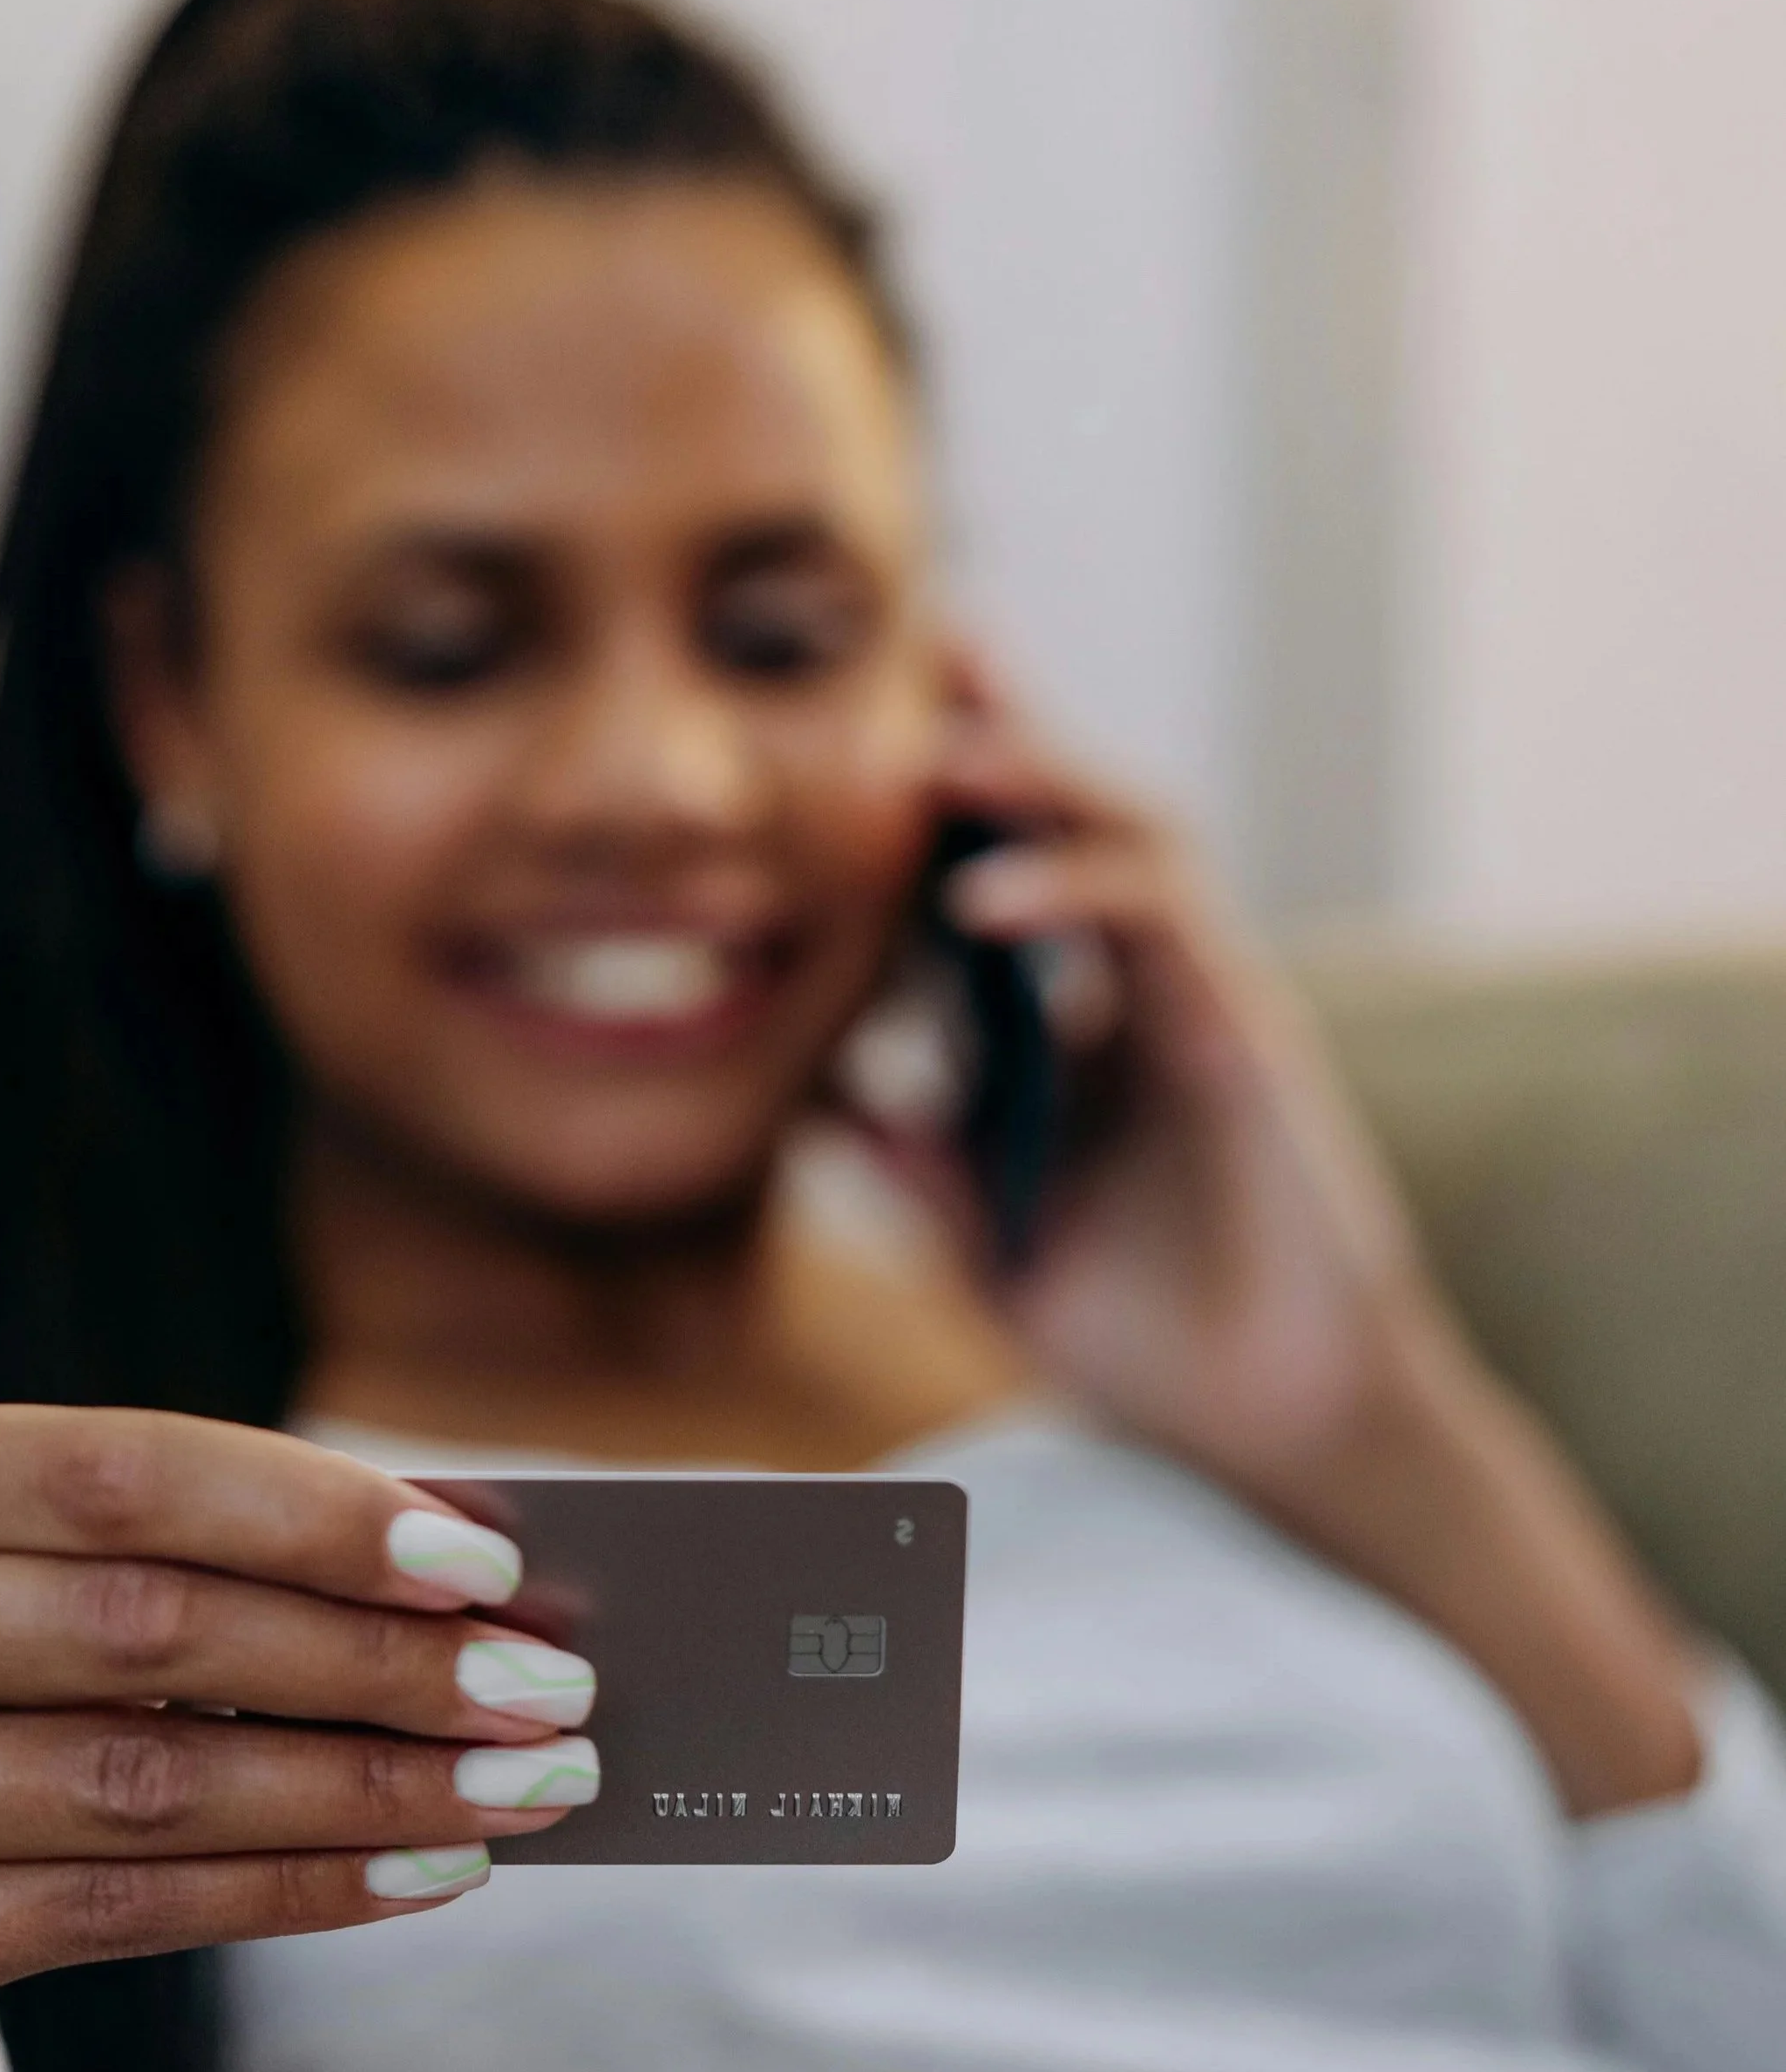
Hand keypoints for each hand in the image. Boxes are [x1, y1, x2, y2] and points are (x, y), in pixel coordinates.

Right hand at [0, 1401, 595, 2071]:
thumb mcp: (20, 1583)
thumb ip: (198, 1553)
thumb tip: (466, 1559)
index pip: (119, 1470)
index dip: (313, 1513)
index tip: (487, 1564)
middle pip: (145, 1629)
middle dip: (376, 1662)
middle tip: (546, 1692)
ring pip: (145, 1786)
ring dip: (366, 1791)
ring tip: (516, 1791)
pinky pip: (115, 1913)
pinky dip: (294, 1892)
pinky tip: (418, 1874)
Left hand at [927, 653, 1437, 1508]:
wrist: (1270, 1430)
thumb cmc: (1145, 1340)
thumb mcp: (982, 1236)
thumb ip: (910, 1158)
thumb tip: (802, 1090)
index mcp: (1082, 1027)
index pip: (1012, 873)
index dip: (955, 796)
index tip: (872, 714)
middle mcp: (1143, 993)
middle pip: (1080, 815)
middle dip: (1013, 722)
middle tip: (933, 641)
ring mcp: (1200, 1004)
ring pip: (1135, 835)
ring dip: (1043, 780)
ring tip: (942, 753)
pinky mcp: (1245, 1039)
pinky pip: (1163, 929)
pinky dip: (1076, 894)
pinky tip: (984, 897)